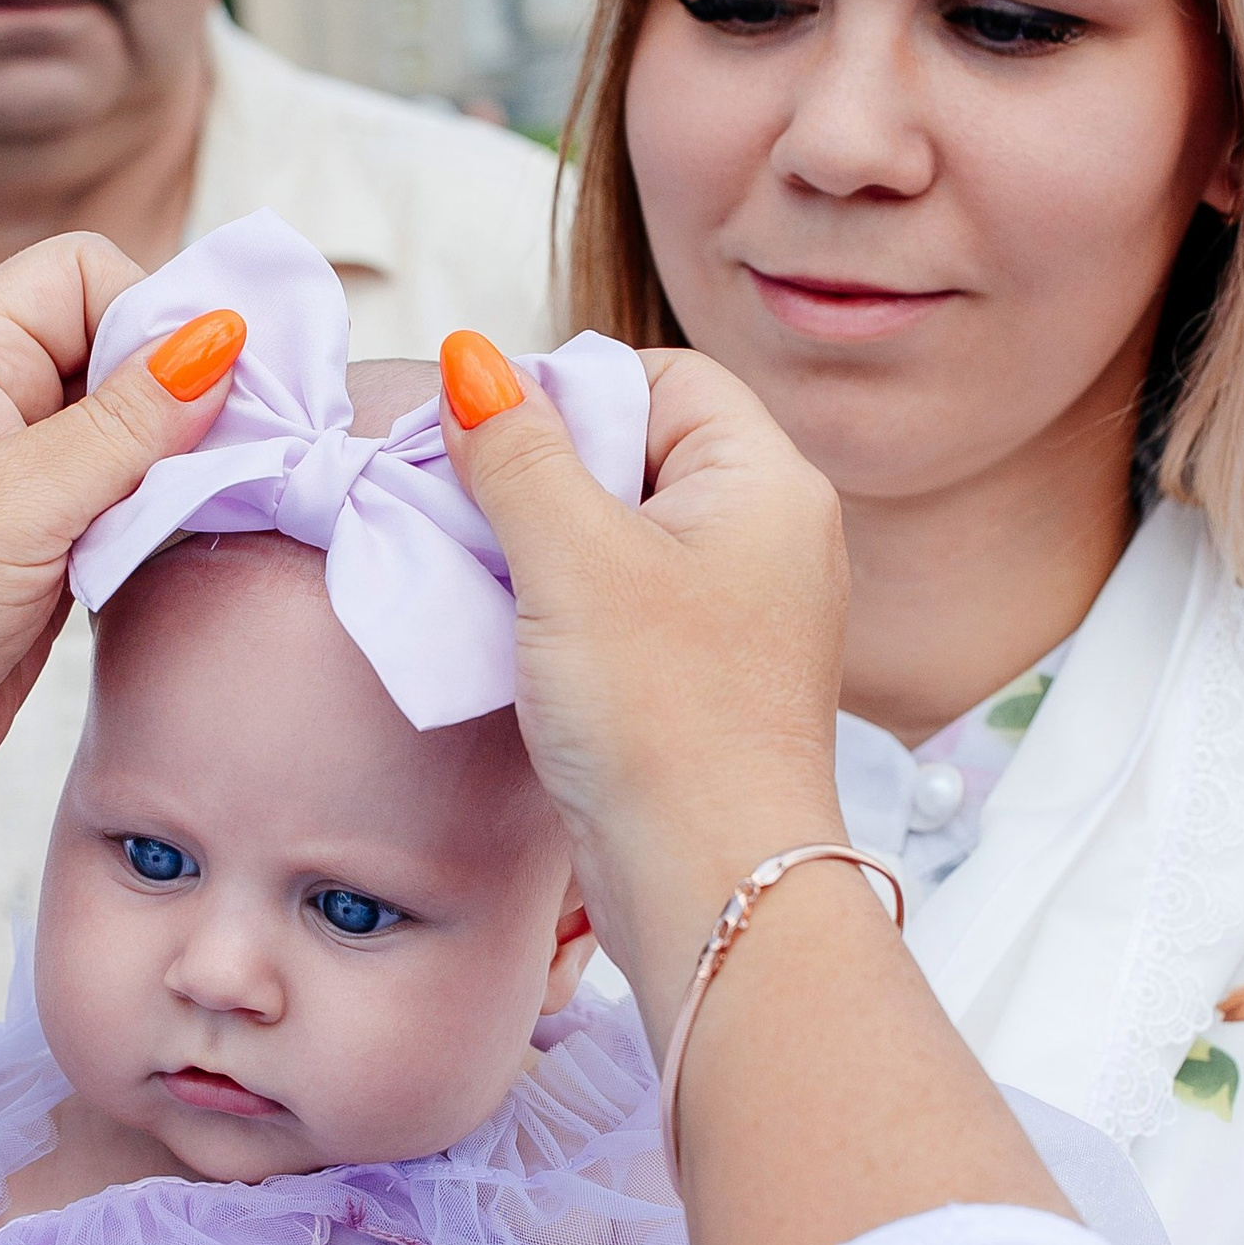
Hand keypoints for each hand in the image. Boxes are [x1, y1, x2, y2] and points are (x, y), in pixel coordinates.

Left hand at [0, 236, 241, 874]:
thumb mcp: (18, 499)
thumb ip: (127, 422)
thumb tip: (221, 335)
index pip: (83, 276)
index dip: (153, 311)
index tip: (215, 381)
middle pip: (120, 354)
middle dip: (187, 394)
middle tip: (249, 445)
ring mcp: (19, 491)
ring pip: (134, 442)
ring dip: (183, 469)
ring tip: (221, 504)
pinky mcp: (43, 565)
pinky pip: (128, 516)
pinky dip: (165, 527)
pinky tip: (190, 551)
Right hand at [437, 337, 849, 1028]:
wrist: (711, 883)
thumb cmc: (662, 719)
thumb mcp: (570, 559)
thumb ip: (517, 451)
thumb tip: (472, 362)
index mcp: (766, 480)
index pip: (662, 378)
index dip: (570, 396)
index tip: (492, 446)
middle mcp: (771, 535)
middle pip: (637, 452)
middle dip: (547, 477)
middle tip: (479, 518)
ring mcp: (742, 610)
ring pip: (623, 533)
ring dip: (546, 549)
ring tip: (495, 586)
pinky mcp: (706, 675)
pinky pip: (626, 603)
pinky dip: (565, 609)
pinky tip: (520, 643)